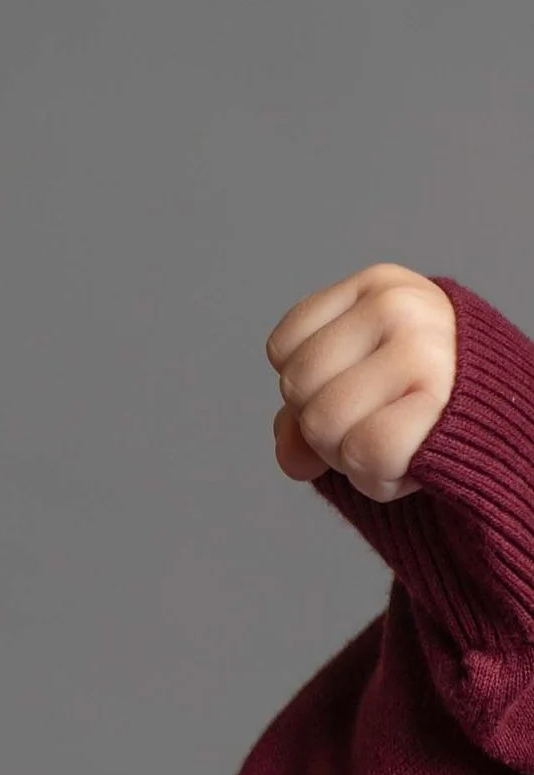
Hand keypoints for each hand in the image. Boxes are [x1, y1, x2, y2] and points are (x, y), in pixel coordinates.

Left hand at [266, 262, 455, 503]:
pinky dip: (375, 478)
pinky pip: (365, 454)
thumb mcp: (356, 382)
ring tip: (392, 436)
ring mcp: (423, 352)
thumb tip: (293, 458)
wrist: (502, 423)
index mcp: (378, 287)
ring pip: (321, 424)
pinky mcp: (440, 403)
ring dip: (345, 454)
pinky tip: (407, 460)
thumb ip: (302, 414)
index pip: (283, 348)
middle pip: (297, 386)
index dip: (305, 385)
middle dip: (322, 422)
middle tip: (376, 417)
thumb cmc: (419, 396)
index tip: (354, 383)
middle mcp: (400, 307)